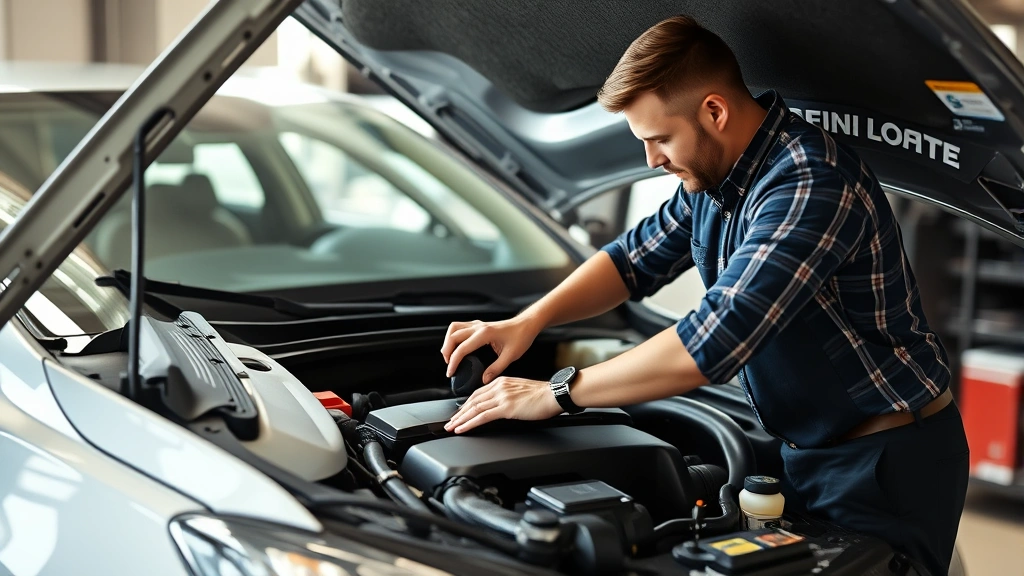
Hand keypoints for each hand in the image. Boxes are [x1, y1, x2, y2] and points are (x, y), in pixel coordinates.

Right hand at [441, 316, 541, 383]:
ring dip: (448, 341)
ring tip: (449, 355)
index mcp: (485, 334)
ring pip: (454, 328)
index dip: (453, 362)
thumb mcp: (511, 356)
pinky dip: (454, 336)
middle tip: (449, 366)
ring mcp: (478, 324)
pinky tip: (458, 346)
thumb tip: (484, 379)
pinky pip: (460, 327)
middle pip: (453, 336)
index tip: (451, 372)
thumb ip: (496, 368)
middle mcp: (479, 327)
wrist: (527, 324)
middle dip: (447, 352)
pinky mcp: (480, 324)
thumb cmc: (521, 336)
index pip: (462, 348)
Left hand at [444, 376, 561, 432]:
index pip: (478, 393)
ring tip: (452, 427)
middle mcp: (499, 387)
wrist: (554, 394)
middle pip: (472, 401)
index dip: (466, 404)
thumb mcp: (520, 390)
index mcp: (502, 381)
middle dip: (459, 413)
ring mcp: (502, 396)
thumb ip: (508, 395)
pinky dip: (470, 423)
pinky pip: (482, 416)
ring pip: (474, 408)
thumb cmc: (543, 395)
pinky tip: (463, 428)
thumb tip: (501, 406)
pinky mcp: (506, 407)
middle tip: (450, 422)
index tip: (459, 412)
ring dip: (460, 419)